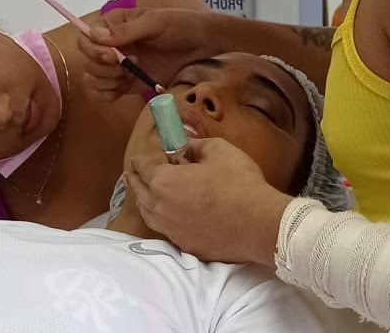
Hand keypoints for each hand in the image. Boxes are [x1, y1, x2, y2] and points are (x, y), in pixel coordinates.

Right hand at [78, 7, 216, 101]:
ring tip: (130, 75)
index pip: (86, 37)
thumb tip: (95, 35)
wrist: (203, 45)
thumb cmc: (181, 26)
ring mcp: (119, 64)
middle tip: (128, 67)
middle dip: (103, 68)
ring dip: (107, 81)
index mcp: (114, 24)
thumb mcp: (156, 23)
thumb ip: (126, 31)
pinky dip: (109, 93)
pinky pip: (105, 93)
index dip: (93, 50)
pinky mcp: (128, 83)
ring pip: (93, 78)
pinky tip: (127, 86)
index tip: (111, 57)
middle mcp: (112, 45)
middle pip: (87, 61)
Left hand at [126, 137, 291, 264]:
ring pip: (148, 214)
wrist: (257, 223)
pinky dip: (160, 218)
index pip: (143, 168)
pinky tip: (167, 215)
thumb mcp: (218, 150)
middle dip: (135, 180)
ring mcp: (171, 230)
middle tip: (133, 173)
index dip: (140, 160)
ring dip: (144, 200)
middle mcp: (160, 208)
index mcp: (164, 182)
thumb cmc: (238, 182)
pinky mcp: (185, 245)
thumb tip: (185, 144)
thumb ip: (195, 145)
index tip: (139, 157)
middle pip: (139, 192)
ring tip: (144, 193)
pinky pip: (164, 229)